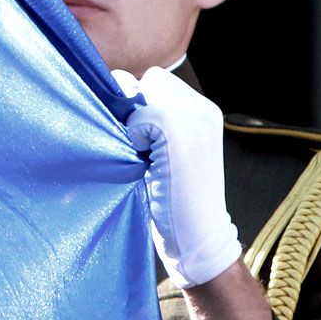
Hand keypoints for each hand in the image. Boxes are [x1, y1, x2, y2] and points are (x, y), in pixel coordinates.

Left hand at [112, 66, 241, 287]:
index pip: (158, 81)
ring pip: (144, 91)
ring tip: (145, 156)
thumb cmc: (174, 202)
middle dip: (136, 106)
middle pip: (149, 80)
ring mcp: (195, 116)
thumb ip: (152, 123)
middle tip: (142, 148)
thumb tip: (115, 91)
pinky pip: (140, 114)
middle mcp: (204, 109)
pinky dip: (135, 136)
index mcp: (205, 112)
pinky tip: (147, 162)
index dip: (141, 104)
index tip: (143, 140)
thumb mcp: (168, 152)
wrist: (197, 240)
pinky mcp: (179, 128)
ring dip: (135, 120)